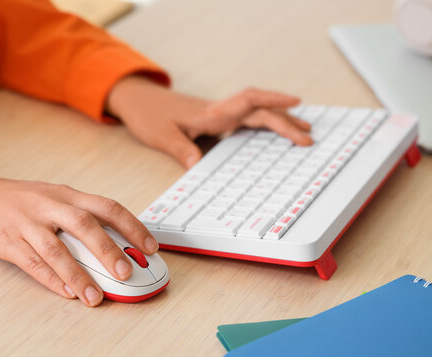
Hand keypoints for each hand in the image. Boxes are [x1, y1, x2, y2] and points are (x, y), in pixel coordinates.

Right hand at [0, 176, 157, 306]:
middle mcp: (50, 206)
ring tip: (95, 296)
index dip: (132, 226)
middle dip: (108, 249)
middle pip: (84, 225)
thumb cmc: (23, 201)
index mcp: (68, 194)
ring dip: (79, 275)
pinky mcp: (8, 241)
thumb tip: (118, 243)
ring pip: (57, 249)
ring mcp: (28, 223)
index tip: (150, 246)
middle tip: (125, 272)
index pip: (107, 207)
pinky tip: (66, 292)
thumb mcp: (55, 198)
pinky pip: (32, 262)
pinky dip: (51, 278)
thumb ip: (83, 216)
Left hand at [107, 76, 312, 168]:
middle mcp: (219, 112)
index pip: (249, 102)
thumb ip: (180, 148)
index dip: (274, 102)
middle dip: (286, 120)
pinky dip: (261, 128)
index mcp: (211, 113)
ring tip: (301, 131)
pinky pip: (243, 123)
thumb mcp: (162, 134)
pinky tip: (269, 136)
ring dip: (278, 122)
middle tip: (309, 135)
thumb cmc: (148, 114)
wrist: (138, 100)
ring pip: (254, 115)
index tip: (296, 105)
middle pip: (259, 111)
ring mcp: (218, 116)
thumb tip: (197, 166)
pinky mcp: (213, 122)